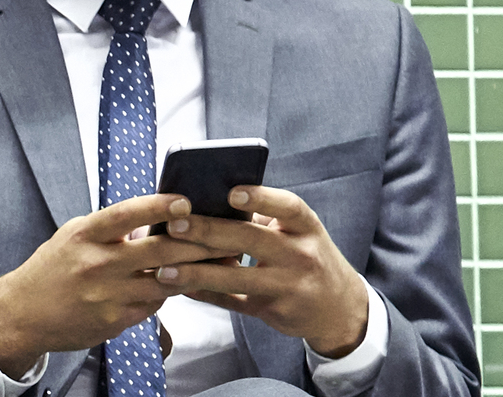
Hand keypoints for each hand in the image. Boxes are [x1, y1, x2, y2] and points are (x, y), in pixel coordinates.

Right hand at [0, 192, 218, 375]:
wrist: (22, 314)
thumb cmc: (52, 270)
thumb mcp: (72, 237)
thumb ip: (110, 228)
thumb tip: (152, 216)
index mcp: (85, 234)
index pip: (128, 214)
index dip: (160, 206)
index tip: (185, 201)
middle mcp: (97, 262)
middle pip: (159, 249)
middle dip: (197, 242)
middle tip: (224, 235)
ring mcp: (107, 294)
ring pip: (166, 279)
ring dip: (194, 270)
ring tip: (219, 262)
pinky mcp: (115, 320)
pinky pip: (154, 303)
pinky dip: (169, 292)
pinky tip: (180, 284)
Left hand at [159, 185, 373, 357]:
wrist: (338, 308)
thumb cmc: (306, 258)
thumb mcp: (297, 233)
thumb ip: (261, 219)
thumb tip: (206, 200)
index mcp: (306, 227)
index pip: (288, 207)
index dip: (260, 198)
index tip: (231, 192)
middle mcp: (301, 255)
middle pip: (252, 240)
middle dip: (210, 231)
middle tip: (175, 225)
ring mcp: (289, 286)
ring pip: (237, 278)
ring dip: (197, 273)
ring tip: (164, 269)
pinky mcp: (273, 311)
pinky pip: (233, 303)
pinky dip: (204, 295)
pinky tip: (179, 288)